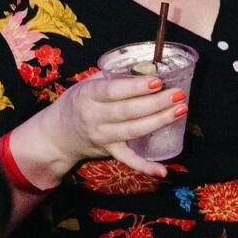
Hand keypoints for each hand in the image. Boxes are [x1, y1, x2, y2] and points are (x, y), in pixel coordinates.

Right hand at [52, 71, 187, 178]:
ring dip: (159, 121)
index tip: (158, 81)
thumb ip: (113, 76)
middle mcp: (93, 117)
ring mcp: (102, 136)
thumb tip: (148, 66)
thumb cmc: (78, 102)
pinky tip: (163, 171)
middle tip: (178, 94)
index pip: (113, 90)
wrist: (56, 134)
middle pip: (128, 111)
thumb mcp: (87, 84)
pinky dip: (145, 166)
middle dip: (156, 103)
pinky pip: (128, 160)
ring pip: (133, 131)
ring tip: (180, 110)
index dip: (136, 87)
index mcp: (88, 95)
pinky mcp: (109, 151)